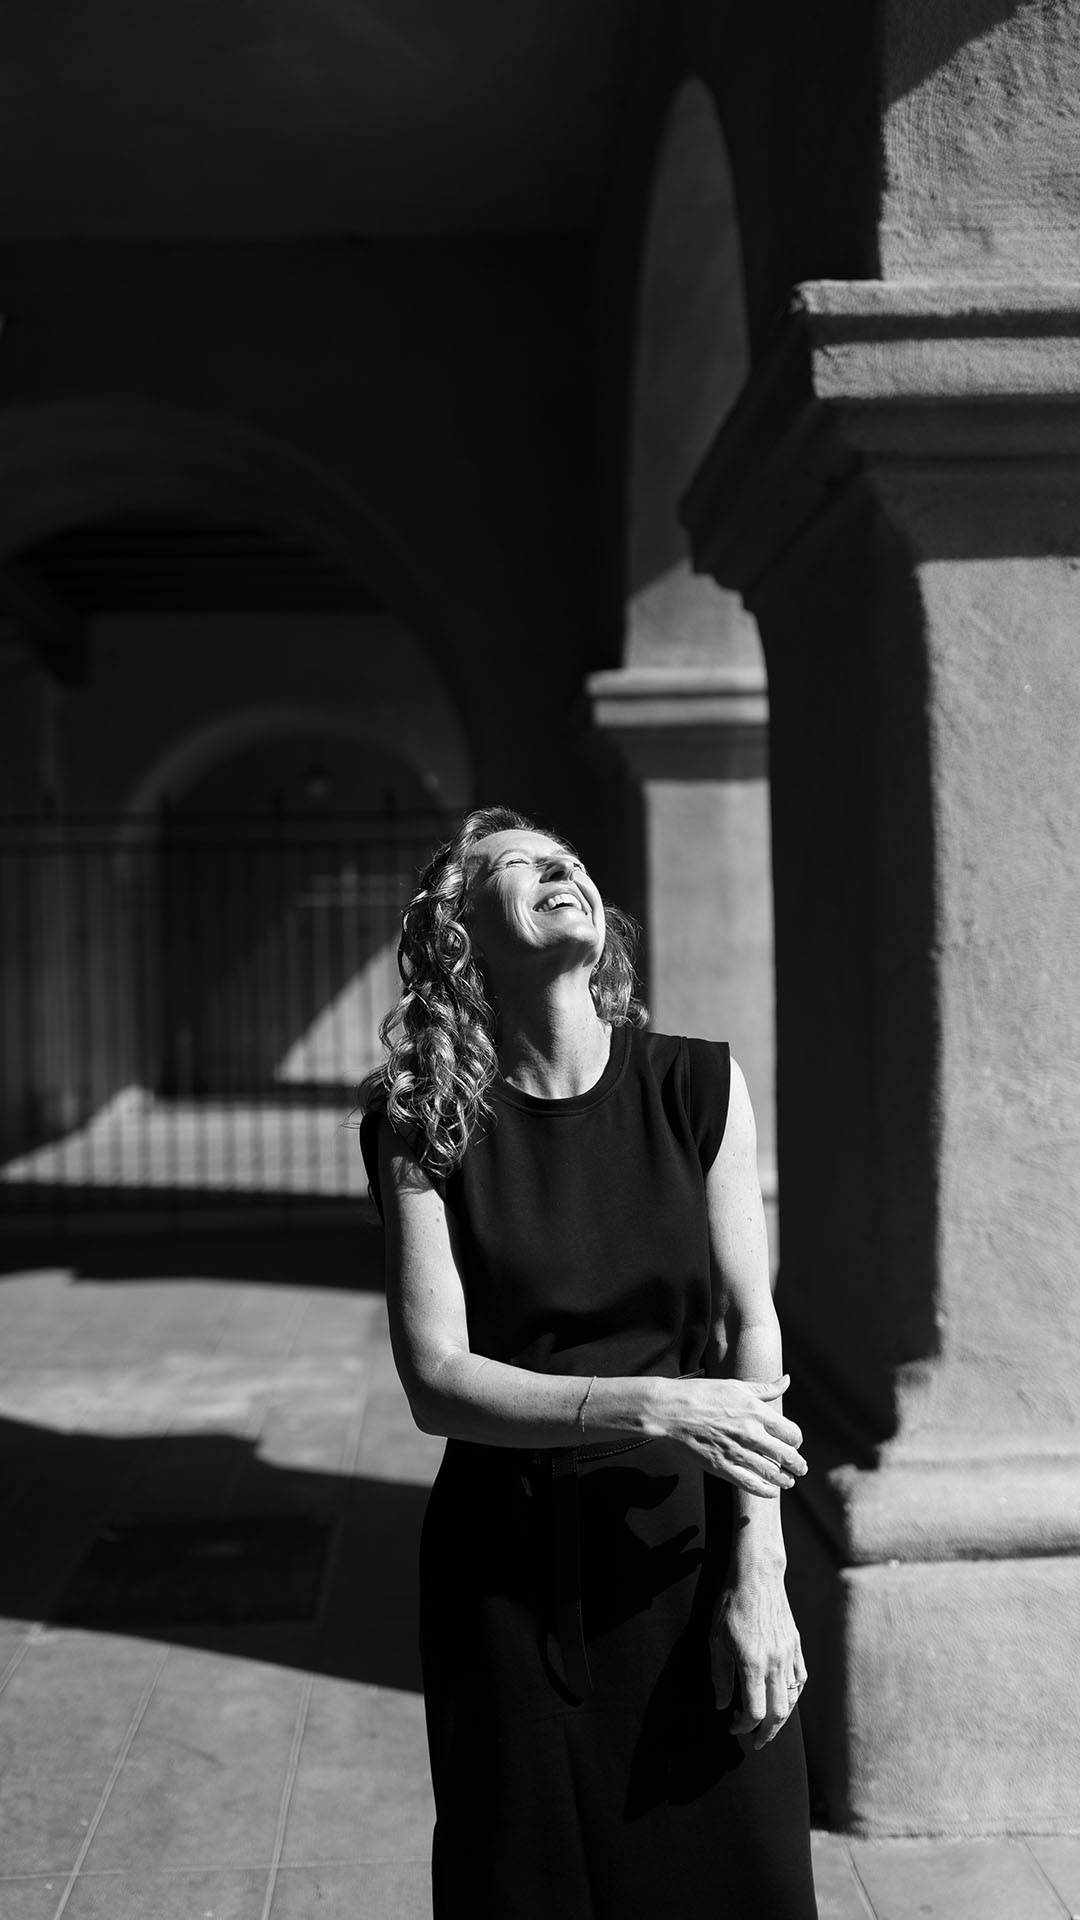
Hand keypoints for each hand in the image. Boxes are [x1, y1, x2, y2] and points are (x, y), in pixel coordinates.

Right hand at [662, 1374, 806, 1497]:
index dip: (797, 1440)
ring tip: (789, 1481)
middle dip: (797, 1464)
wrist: (668, 1411)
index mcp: (756, 1411)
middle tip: (800, 1468)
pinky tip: (771, 1491)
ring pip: (772, 1473)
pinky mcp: (721, 1467)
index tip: (795, 1443)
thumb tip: (787, 1381)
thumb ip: (765, 1388)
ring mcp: (736, 1452)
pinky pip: (751, 1484)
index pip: (791, 1432)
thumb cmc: (700, 1394)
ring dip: (785, 1479)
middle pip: (787, 1455)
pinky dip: (766, 1491)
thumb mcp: (735, 1385)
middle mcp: (750, 1433)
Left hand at [713, 1571, 806, 1747]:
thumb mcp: (715, 1640)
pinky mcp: (796, 1646)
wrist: (757, 1575)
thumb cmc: (731, 1604)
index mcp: (752, 1664)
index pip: (754, 1712)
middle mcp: (775, 1663)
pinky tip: (783, 1697)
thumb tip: (722, 1706)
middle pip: (778, 1713)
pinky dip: (794, 1695)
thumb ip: (720, 1677)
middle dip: (766, 1733)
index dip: (742, 1726)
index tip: (732, 1727)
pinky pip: (801, 1679)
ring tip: (768, 1725)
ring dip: (780, 1718)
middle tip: (755, 1742)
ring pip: (792, 1699)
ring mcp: (789, 1655)